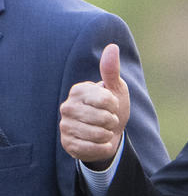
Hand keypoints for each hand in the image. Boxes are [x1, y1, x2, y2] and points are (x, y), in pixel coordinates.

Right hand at [60, 44, 130, 169]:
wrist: (109, 133)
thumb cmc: (112, 108)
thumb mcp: (116, 88)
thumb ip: (111, 70)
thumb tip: (112, 47)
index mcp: (79, 90)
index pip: (105, 99)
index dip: (115, 105)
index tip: (112, 104)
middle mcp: (67, 107)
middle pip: (103, 118)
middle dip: (113, 121)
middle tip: (109, 119)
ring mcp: (65, 126)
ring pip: (98, 134)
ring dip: (108, 134)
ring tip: (105, 130)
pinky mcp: (68, 144)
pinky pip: (92, 148)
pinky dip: (103, 147)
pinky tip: (101, 142)